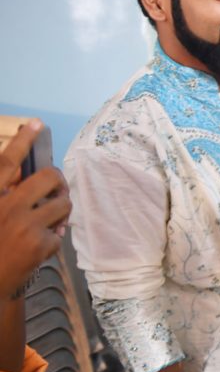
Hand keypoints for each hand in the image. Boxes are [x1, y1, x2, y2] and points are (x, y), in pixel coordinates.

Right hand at [0, 120, 70, 297]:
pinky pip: (60, 232)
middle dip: (58, 183)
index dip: (21, 142)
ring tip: (49, 221)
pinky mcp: (40, 243)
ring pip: (62, 204)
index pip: (5, 163)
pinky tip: (41, 247)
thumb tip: (25, 176)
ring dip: (60, 211)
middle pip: (48, 178)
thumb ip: (6, 193)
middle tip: (57, 191)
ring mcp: (23, 225)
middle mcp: (4, 207)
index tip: (35, 123)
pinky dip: (54, 239)